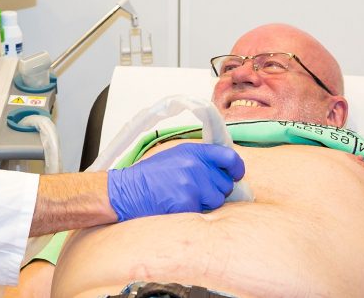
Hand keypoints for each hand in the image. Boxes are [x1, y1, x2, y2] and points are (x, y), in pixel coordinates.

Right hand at [107, 143, 244, 220]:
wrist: (127, 191)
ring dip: (204, 203)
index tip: (235, 174)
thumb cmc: (150, 176)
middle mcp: (195, 165)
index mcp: (193, 151)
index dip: (236, 168)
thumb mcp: (175, 156)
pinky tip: (176, 206)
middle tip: (194, 190)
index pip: (229, 157)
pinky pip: (202, 213)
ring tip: (182, 197)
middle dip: (214, 190)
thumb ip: (199, 159)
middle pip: (225, 183)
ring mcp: (192, 184)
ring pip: (216, 201)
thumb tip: (226, 170)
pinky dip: (192, 212)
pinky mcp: (187, 202)